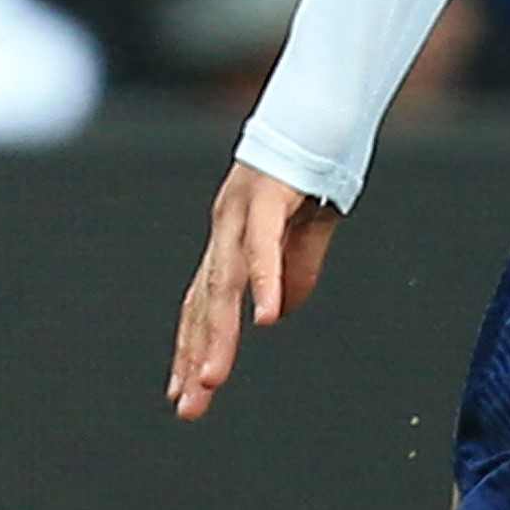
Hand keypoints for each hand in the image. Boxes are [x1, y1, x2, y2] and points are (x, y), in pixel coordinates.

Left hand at [168, 160, 340, 421]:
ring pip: (224, 283)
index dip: (192, 346)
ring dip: (219, 334)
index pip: (201, 303)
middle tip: (189, 406)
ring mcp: (240, 209)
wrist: (324, 102)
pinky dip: (265, 282)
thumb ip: (294, 269)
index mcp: (231, 239)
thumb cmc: (315, 163)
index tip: (185, 393)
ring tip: (213, 380)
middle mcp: (225, 226)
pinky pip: (263, 245)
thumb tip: (280, 312)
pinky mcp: (267, 192)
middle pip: (203, 302)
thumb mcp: (308, 230)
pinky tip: (267, 320)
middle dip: (195, 356)